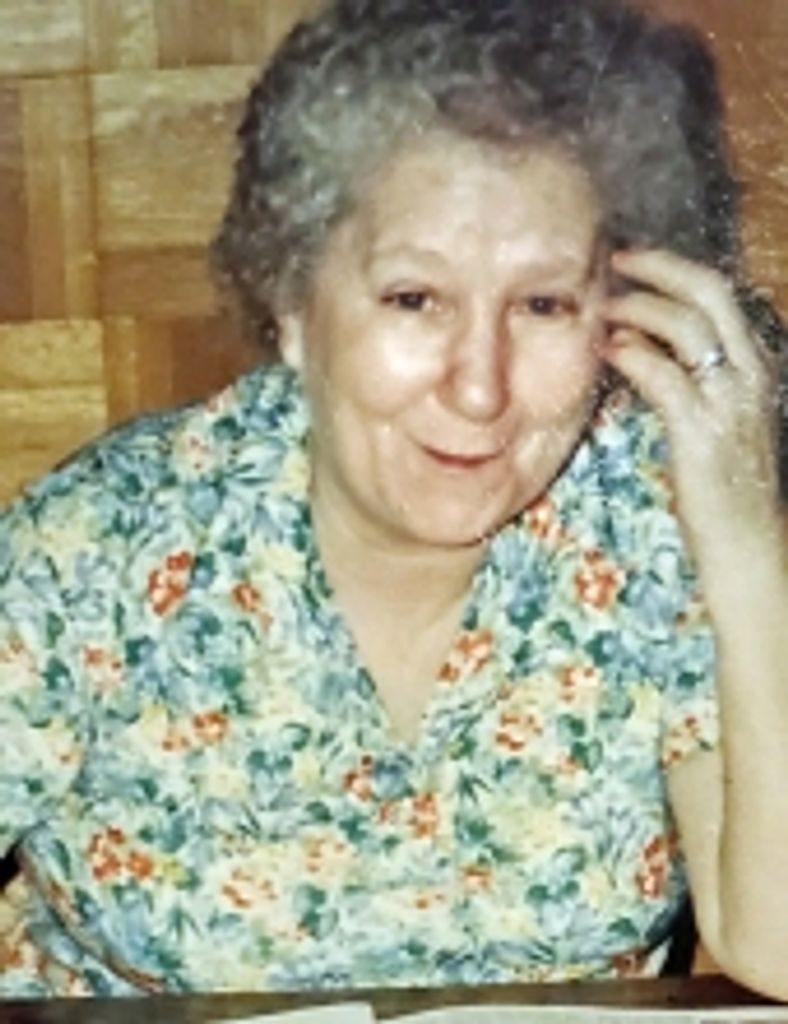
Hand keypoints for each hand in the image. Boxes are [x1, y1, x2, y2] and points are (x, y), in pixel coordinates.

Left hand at [601, 249, 784, 580]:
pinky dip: (632, 354)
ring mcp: (732, 401)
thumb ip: (682, 375)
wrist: (747, 545)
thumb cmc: (723, 486)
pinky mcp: (704, 431)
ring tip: (603, 306)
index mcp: (757, 365)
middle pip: (710, 292)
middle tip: (615, 259)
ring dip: (638, 308)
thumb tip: (635, 335)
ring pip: (688, 326)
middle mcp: (753, 373)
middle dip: (660, 266)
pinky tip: (607, 351)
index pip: (722, 295)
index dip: (677, 269)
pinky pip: (664, 375)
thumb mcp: (712, 418)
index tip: (635, 261)